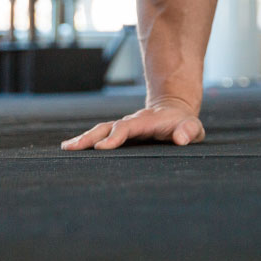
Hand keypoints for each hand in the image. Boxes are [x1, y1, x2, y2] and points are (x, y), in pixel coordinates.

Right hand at [60, 98, 203, 150]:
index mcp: (147, 122)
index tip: (101, 147)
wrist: (176, 111)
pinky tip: (71, 148)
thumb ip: (189, 130)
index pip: (128, 128)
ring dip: (84, 138)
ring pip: (100, 130)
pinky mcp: (120, 133)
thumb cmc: (185, 124)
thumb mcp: (193, 127)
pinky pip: (100, 135)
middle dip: (90, 137)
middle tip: (71, 148)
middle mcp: (131, 122)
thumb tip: (181, 139)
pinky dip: (86, 141)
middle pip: (107, 127)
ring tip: (66, 148)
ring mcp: (124, 127)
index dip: (115, 136)